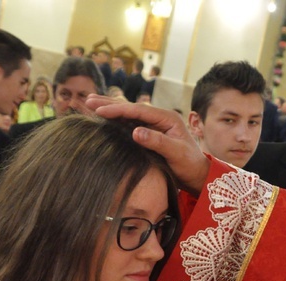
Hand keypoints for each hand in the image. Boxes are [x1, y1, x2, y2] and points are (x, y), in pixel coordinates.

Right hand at [85, 95, 209, 195]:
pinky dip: (115, 120)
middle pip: (131, 108)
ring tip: (89, 104)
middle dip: (109, 104)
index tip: (100, 110)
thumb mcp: (176, 154)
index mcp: (167, 118)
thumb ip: (158, 142)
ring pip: (128, 114)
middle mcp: (160, 118)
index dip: (118, 109)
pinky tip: (102, 118)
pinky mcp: (149, 134)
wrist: (197, 175)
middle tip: (87, 100)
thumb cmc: (189, 165)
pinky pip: (129, 124)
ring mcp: (154, 125)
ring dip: (109, 109)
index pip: (139, 110)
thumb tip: (135, 132)